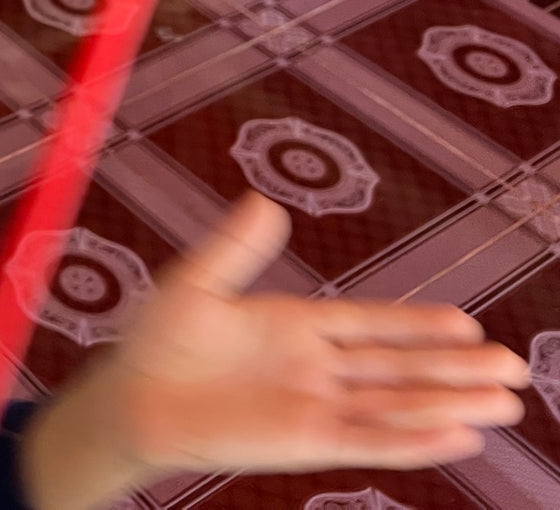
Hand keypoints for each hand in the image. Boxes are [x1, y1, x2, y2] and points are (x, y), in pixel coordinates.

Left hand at [87, 195, 528, 482]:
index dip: (416, 325)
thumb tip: (265, 202)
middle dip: (454, 369)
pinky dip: (410, 440)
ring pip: (394, 405)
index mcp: (297, 326)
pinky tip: (454, 438)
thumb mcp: (197, 284)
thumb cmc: (158, 342)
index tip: (466, 322)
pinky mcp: (304, 441)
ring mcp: (314, 406)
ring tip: (504, 405)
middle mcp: (316, 368)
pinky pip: (367, 440)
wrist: (131, 398)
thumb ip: (235, 248)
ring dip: (447, 406)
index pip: (371, 324)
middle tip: (513, 367)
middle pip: (398, 367)